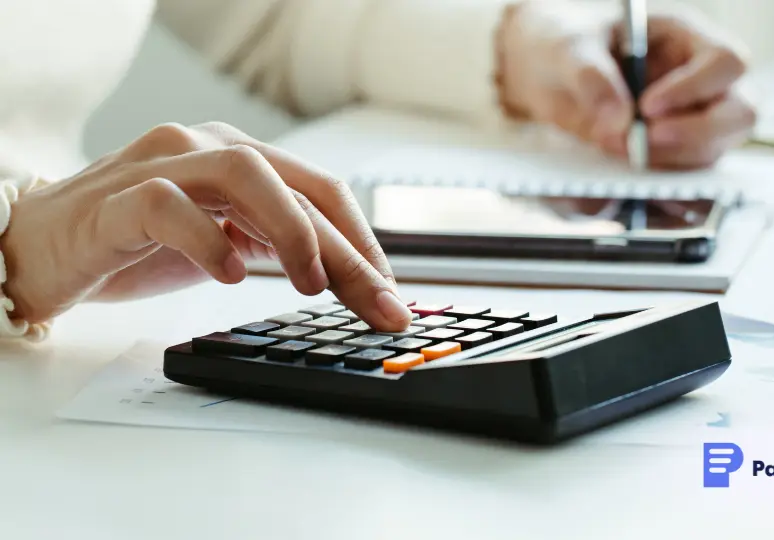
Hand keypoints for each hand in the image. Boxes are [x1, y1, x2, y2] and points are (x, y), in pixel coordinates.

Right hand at [0, 122, 411, 329]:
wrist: (42, 247)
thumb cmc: (137, 243)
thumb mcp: (226, 243)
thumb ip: (277, 244)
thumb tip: (350, 279)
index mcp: (241, 157)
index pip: (322, 191)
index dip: (364, 242)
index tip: (391, 294)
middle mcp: (208, 147)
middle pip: (300, 187)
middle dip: (350, 252)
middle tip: (380, 305)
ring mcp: (163, 165)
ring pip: (246, 173)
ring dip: (292, 231)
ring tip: (310, 285)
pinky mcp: (118, 198)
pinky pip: (170, 204)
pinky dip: (207, 238)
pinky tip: (229, 273)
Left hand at [497, 1, 755, 168]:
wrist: (542, 72)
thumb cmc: (563, 42)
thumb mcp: (569, 49)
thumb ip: (593, 79)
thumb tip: (619, 123)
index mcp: (686, 37)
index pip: (725, 62)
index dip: (695, 89)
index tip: (647, 108)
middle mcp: (700, 79)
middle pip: (739, 113)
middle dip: (696, 135)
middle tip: (644, 143)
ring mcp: (690, 118)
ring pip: (714, 150)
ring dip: (673, 160)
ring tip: (622, 151)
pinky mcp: (670, 151)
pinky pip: (684, 172)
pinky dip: (659, 177)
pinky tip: (625, 167)